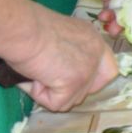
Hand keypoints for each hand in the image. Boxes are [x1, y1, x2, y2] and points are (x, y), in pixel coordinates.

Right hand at [2, 10, 118, 110]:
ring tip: (36, 70)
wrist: (22, 29)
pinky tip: (34, 76)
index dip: (92, 80)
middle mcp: (96, 54)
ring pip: (70, 99)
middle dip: (66, 90)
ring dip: (49, 91)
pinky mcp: (73, 84)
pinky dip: (40, 95)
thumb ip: (68, 53)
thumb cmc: (30, 28)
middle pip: (89, 89)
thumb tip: (57, 73)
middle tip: (46, 76)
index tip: (72, 79)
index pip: (108, 70)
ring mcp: (87, 70)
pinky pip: (56, 104)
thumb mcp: (59, 37)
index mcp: (94, 40)